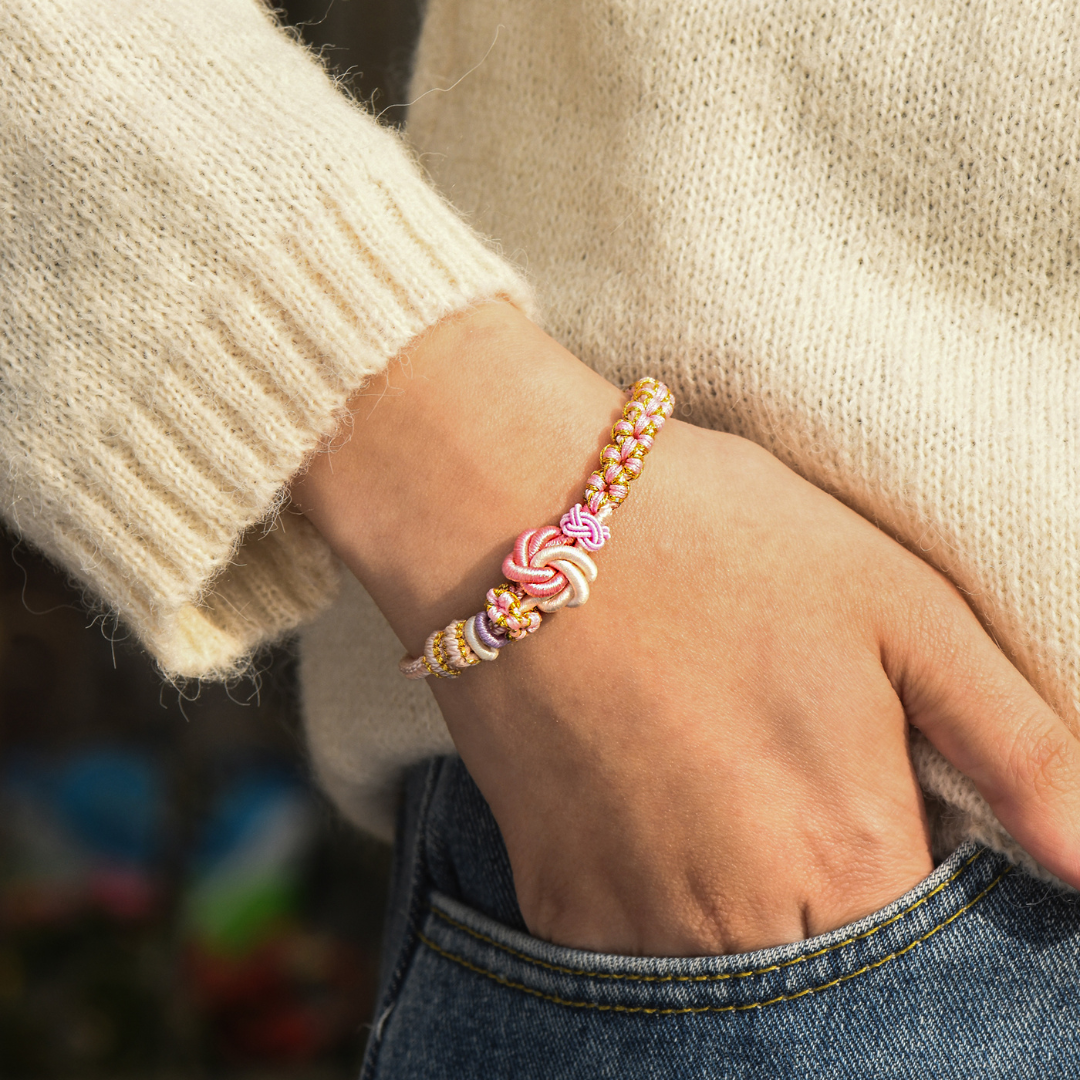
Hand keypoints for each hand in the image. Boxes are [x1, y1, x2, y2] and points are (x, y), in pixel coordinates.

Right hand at [294, 302, 1079, 955]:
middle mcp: (740, 918)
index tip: (888, 808)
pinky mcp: (554, 899)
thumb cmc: (717, 537)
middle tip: (790, 775)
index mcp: (848, 846)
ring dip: (752, 906)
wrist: (517, 512)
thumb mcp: (894, 601)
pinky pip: (637, 952)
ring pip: (734, 975)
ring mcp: (633, 920)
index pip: (934, 953)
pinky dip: (664, 900)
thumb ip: (1016, 742)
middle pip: (831, 973)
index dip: (926, 883)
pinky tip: (655, 801)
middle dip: (838, 895)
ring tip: (722, 779)